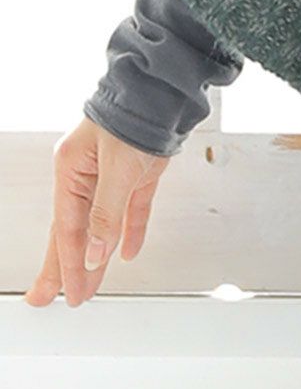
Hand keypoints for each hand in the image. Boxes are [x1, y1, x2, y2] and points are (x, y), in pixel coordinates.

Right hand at [26, 118, 172, 307]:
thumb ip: (105, 213)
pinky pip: (130, 211)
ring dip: (97, 258)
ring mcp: (111, 176)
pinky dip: (130, 232)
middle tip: (50, 297)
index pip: (69, 231)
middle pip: (74, 233)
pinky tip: (127, 253)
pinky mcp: (137, 175)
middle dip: (65, 268)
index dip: (69, 265)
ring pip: (101, 227)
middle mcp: (87, 176)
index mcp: (71, 172)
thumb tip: (94, 252)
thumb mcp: (116, 168)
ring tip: (87, 286)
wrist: (162, 91)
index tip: (69, 292)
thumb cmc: (133, 115)